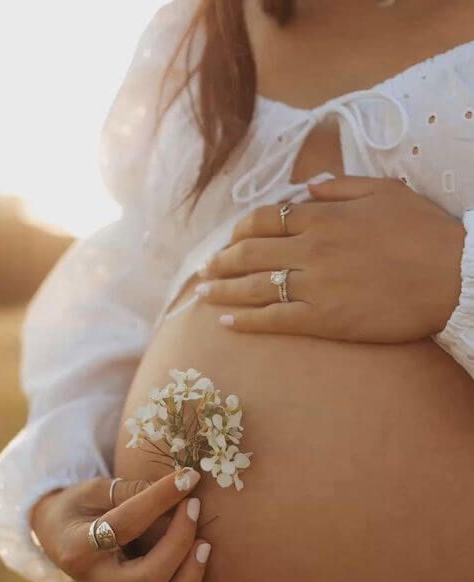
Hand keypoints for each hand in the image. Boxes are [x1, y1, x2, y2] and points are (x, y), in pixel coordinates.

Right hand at [30, 471, 228, 581]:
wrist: (56, 537)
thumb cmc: (78, 507)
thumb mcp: (93, 490)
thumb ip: (130, 491)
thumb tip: (177, 487)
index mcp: (79, 549)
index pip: (126, 525)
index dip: (160, 499)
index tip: (189, 477)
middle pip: (150, 574)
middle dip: (180, 539)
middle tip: (195, 506)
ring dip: (191, 578)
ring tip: (206, 546)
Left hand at [195, 176, 465, 342]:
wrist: (454, 276)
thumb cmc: (425, 233)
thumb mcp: (385, 192)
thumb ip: (339, 187)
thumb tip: (305, 188)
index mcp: (322, 216)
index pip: (264, 219)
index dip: (239, 230)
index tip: (228, 240)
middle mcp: (310, 248)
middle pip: (250, 252)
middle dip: (221, 261)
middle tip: (204, 271)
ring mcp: (314, 285)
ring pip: (254, 286)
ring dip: (223, 290)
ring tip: (202, 295)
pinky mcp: (324, 319)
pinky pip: (274, 319)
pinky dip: (247, 321)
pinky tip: (227, 323)